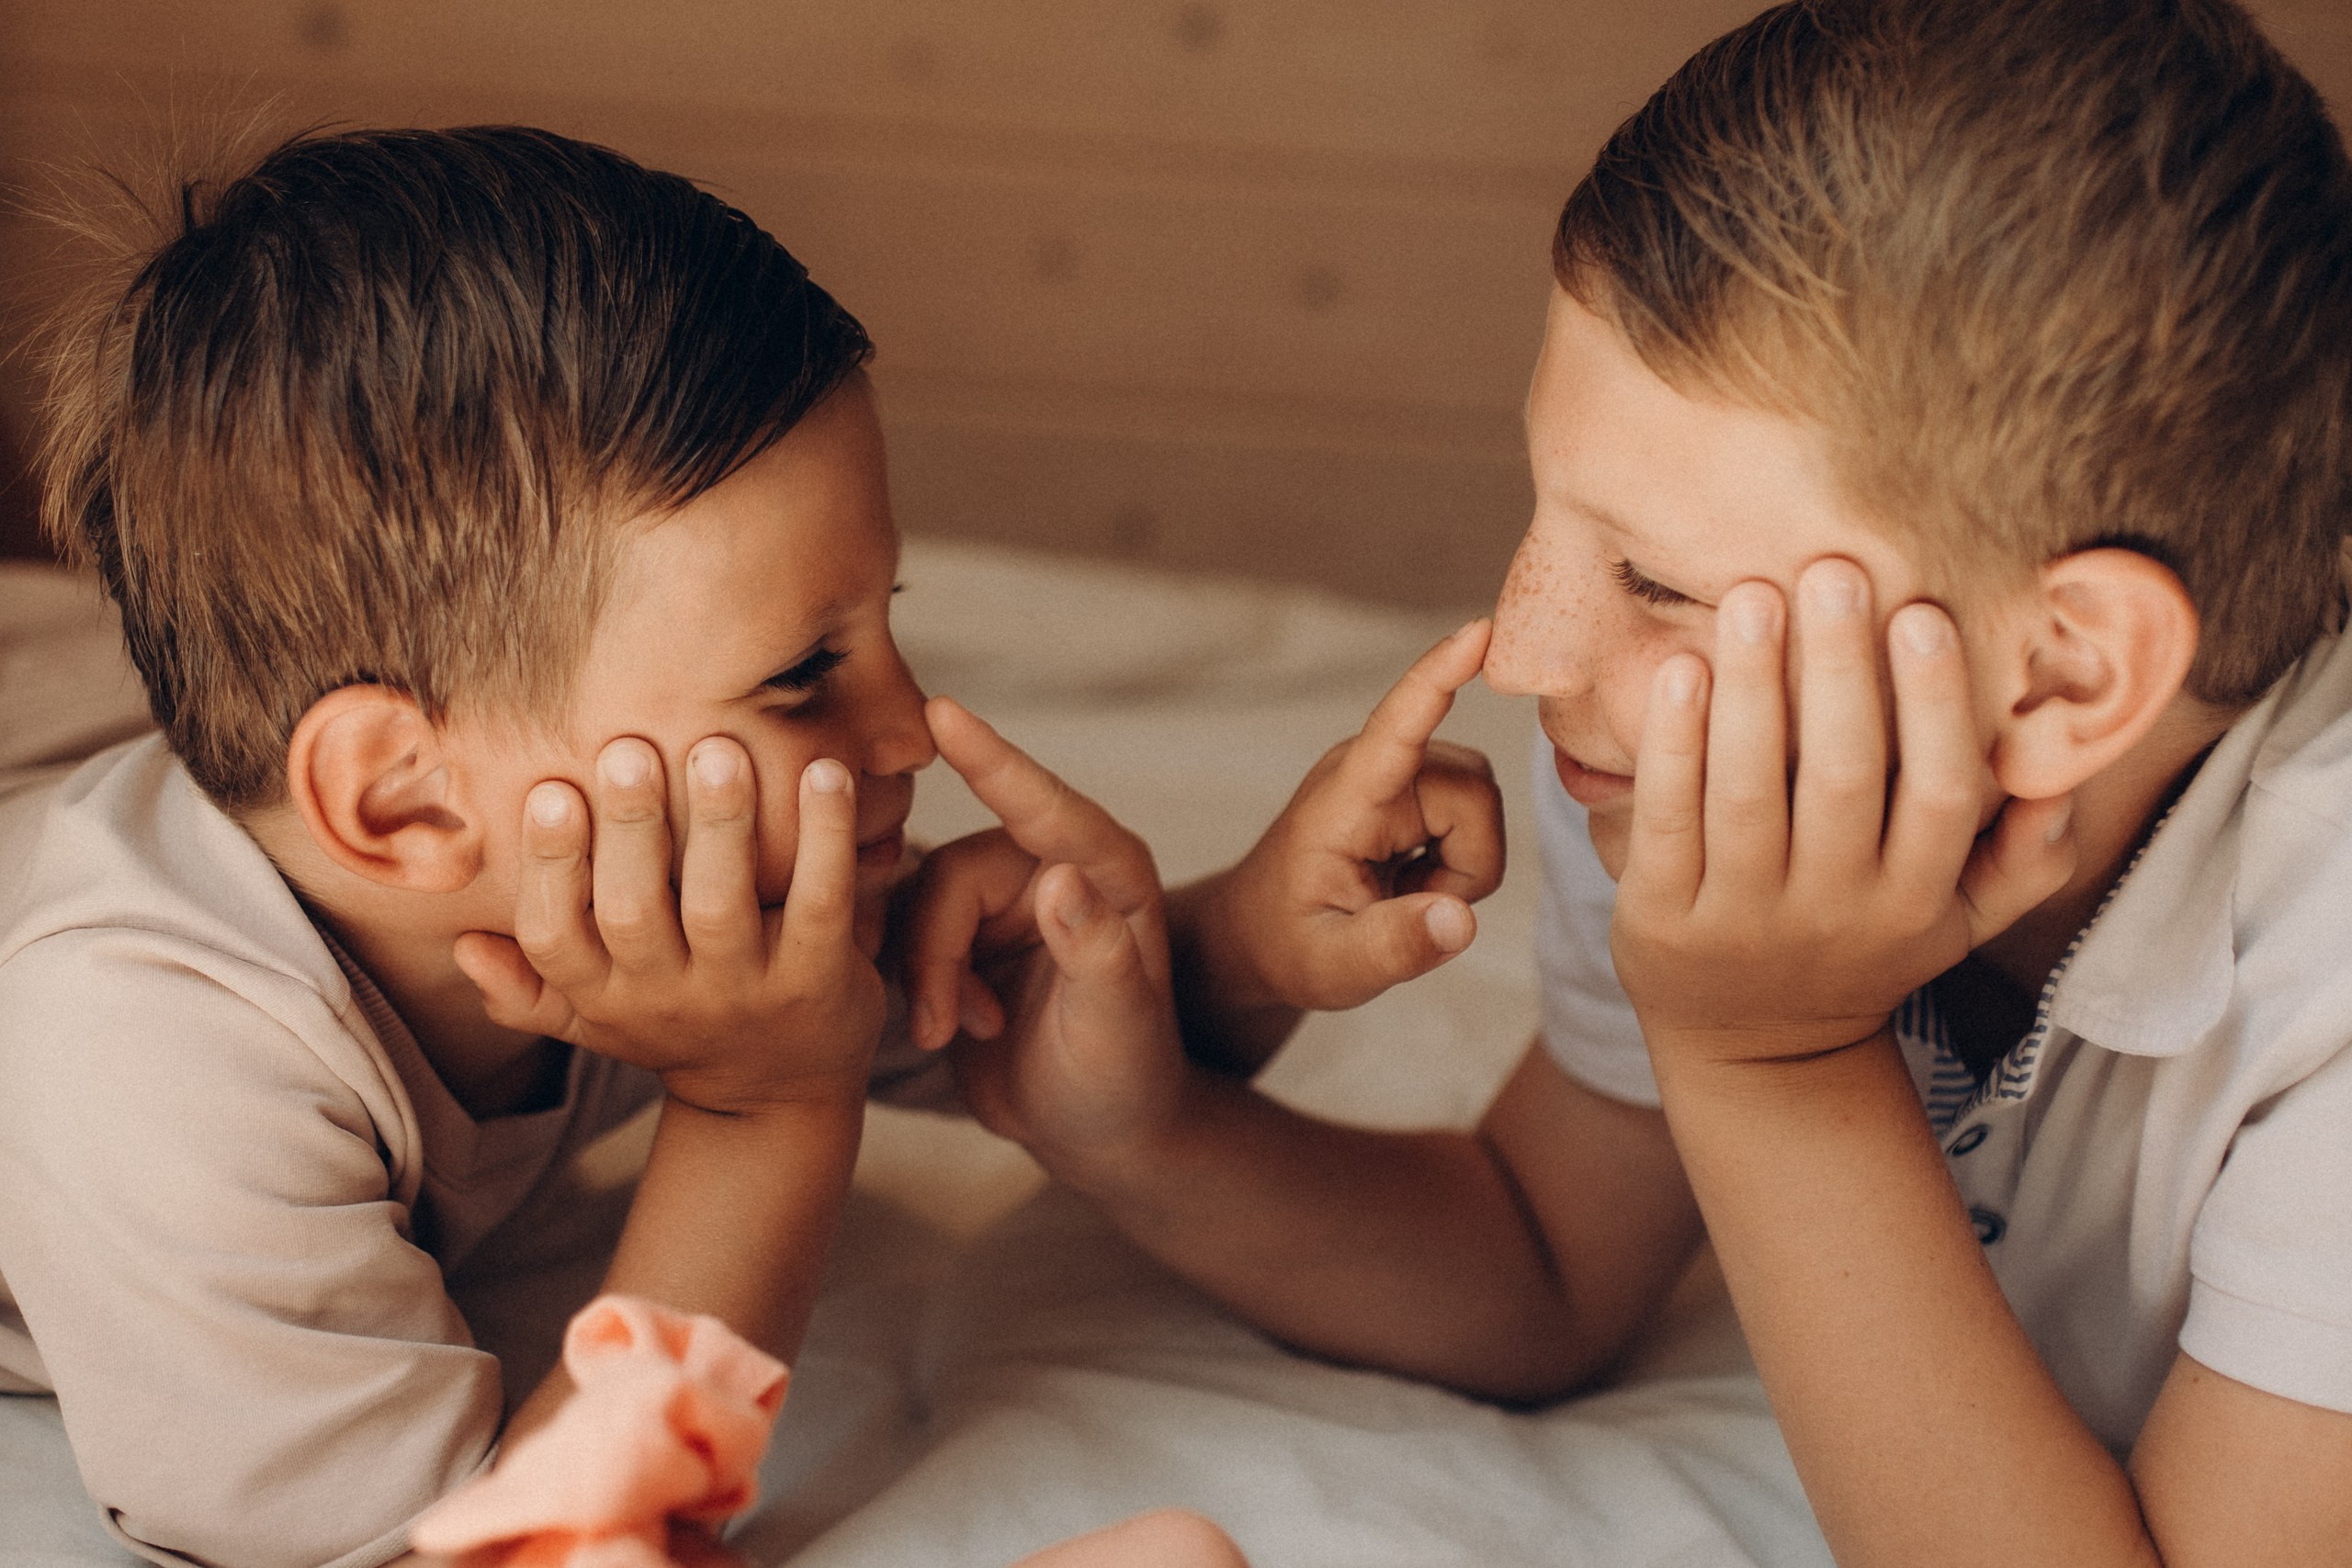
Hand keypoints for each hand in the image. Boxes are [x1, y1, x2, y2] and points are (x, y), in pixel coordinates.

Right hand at [453, 736, 886, 1115]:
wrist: (778, 1098)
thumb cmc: (677, 1027)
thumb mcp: (596, 1020)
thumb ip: (532, 985)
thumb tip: (461, 944)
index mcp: (604, 996)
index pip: (554, 937)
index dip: (550, 868)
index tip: (552, 791)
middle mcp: (667, 998)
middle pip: (633, 914)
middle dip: (629, 829)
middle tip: (630, 748)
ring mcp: (746, 994)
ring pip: (721, 907)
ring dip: (719, 825)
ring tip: (718, 750)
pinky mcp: (820, 981)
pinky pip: (820, 905)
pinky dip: (825, 840)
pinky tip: (827, 773)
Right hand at [901, 698, 1186, 1159]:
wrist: (1095, 1132)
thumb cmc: (1124, 1078)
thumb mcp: (1117, 1023)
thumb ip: (1096, 952)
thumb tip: (1059, 878)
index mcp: (1108, 871)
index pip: (1042, 805)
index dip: (990, 759)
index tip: (939, 710)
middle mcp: (1055, 869)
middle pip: (953, 872)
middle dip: (935, 950)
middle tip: (945, 1027)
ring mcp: (1006, 901)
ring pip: (918, 903)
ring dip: (923, 975)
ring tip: (952, 1034)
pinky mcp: (963, 935)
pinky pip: (903, 931)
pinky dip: (912, 984)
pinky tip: (947, 1031)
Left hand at [1196, 619, 1503, 1015]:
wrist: (1262, 934)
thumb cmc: (1288, 945)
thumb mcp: (1333, 968)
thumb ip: (1394, 947)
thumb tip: (1461, 919)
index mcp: (1343, 800)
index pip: (1397, 727)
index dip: (1438, 678)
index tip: (1478, 631)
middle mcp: (1372, 769)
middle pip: (1474, 789)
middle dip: (1468, 860)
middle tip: (1413, 907)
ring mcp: (1395, 773)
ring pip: (1483, 801)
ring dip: (1465, 863)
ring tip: (1406, 895)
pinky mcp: (1413, 785)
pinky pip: (1477, 811)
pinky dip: (1461, 861)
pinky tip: (1412, 882)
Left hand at [1609, 560, 2076, 1066]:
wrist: (1754, 1049)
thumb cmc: (1862, 948)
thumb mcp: (1957, 925)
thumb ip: (2027, 859)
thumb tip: (2069, 771)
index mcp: (1913, 901)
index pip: (1938, 795)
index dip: (1935, 706)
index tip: (1924, 613)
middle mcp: (1832, 911)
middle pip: (1842, 779)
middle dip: (1840, 671)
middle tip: (1834, 570)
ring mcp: (1742, 918)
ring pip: (1751, 792)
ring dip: (1754, 689)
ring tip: (1756, 598)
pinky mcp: (1660, 919)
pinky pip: (1671, 819)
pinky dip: (1674, 743)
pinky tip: (1683, 669)